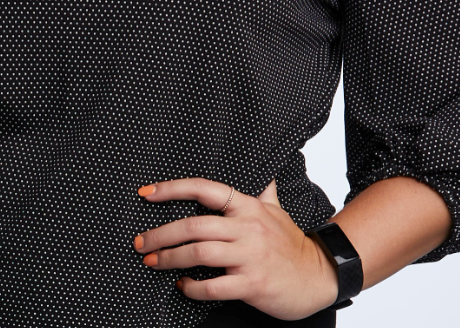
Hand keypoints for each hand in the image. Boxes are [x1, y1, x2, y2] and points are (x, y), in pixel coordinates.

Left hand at [133, 176, 338, 320]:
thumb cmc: (291, 243)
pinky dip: (193, 287)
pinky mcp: (252, 283)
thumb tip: (260, 171)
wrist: (319, 276)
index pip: (205, 189)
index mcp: (248, 206)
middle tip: (141, 242)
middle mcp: (247, 227)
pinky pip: (215, 286)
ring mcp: (249, 256)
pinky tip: (183, 286)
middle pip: (194, 225)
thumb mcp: (276, 210)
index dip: (172, 189)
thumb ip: (262, 190)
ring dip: (170, 258)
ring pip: (200, 253)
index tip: (147, 192)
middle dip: (161, 233)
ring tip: (153, 262)